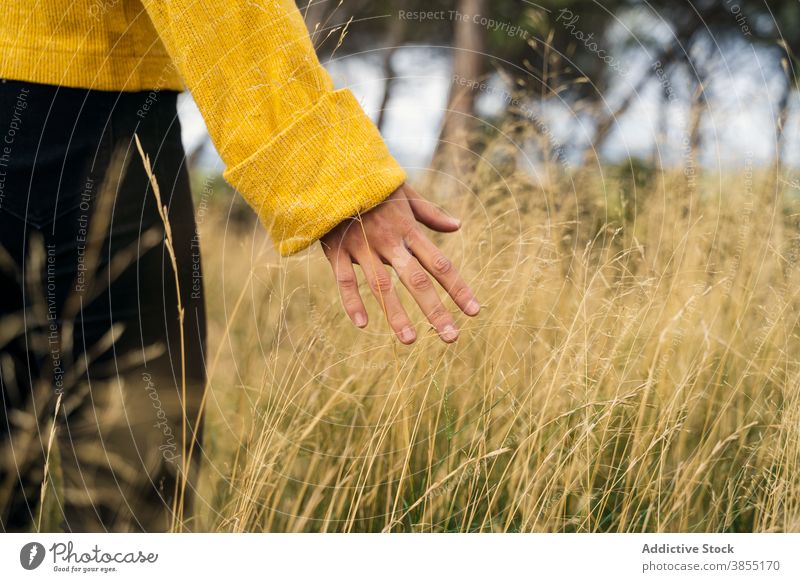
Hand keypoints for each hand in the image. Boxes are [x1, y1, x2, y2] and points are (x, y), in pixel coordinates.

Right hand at [320, 183, 479, 343]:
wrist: (332, 170)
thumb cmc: (372, 184)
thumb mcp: (405, 193)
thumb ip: (430, 213)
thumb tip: (458, 226)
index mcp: (408, 230)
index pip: (440, 264)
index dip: (458, 288)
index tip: (474, 311)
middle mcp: (389, 241)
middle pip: (416, 280)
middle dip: (435, 310)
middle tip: (451, 337)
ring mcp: (362, 246)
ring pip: (381, 285)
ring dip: (396, 314)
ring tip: (410, 341)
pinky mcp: (337, 249)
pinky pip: (344, 279)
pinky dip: (352, 301)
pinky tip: (362, 324)